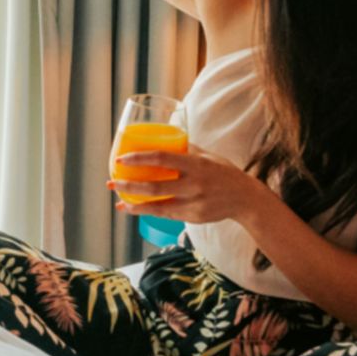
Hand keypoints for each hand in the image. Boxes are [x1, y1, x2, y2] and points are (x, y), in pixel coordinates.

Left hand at [110, 145, 266, 226]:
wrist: (245, 199)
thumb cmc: (223, 172)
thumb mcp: (207, 156)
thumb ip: (185, 150)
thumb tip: (162, 139)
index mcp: (196, 164)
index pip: (162, 158)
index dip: (139, 158)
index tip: (121, 159)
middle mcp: (194, 184)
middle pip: (155, 187)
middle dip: (129, 185)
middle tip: (111, 182)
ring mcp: (194, 203)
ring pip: (157, 206)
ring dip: (134, 204)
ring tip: (117, 200)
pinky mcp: (193, 217)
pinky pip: (165, 215)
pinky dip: (147, 212)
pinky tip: (133, 209)